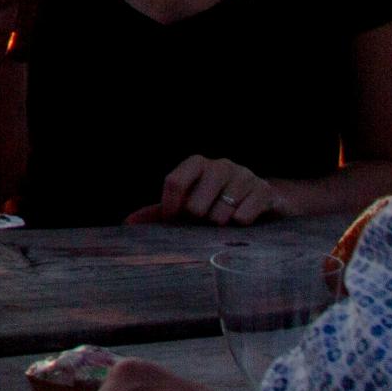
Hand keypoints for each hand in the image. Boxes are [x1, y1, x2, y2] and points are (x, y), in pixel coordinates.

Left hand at [126, 155, 290, 226]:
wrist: (261, 202)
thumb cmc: (216, 202)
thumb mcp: (187, 204)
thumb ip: (158, 213)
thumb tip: (128, 223)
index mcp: (197, 164)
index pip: (173, 183)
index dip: (170, 209)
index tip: (174, 223)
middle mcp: (220, 165)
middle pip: (195, 205)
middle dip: (198, 222)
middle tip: (205, 223)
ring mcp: (243, 176)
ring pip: (220, 214)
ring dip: (219, 226)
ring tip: (224, 223)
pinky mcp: (263, 191)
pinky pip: (244, 217)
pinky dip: (239, 227)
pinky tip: (242, 223)